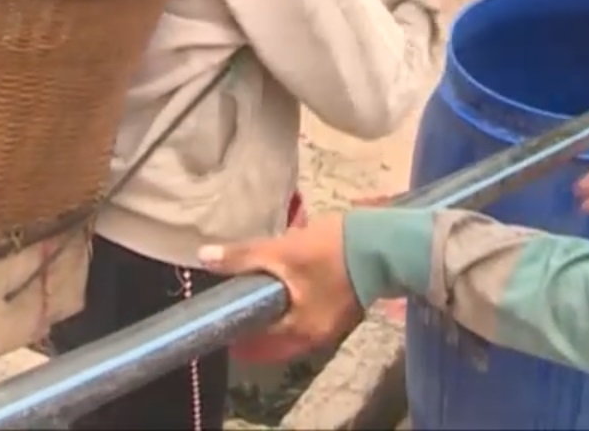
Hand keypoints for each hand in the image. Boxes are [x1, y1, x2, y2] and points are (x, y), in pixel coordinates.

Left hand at [199, 214, 364, 349]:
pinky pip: (307, 314)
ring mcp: (331, 325)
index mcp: (299, 330)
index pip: (257, 345)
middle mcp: (315, 336)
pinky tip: (288, 282)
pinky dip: (293, 305)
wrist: (384, 243)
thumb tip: (204, 257)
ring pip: (291, 327)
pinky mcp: (342, 309)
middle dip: (255, 324)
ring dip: (275, 314)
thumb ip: (244, 257)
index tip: (221, 315)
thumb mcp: (283, 250)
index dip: (236, 332)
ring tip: (258, 288)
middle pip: (274, 339)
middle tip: (236, 300)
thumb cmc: (332, 250)